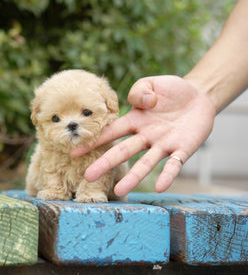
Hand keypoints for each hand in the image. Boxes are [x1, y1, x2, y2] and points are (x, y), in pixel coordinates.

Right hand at [70, 75, 215, 194]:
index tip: (74, 152)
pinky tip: (161, 186)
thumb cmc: (171, 90)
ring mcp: (163, 144)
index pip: (111, 132)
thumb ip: (139, 91)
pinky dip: (167, 174)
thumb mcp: (150, 83)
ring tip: (119, 191)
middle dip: (105, 163)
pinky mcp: (183, 149)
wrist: (199, 95)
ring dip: (133, 177)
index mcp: (135, 120)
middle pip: (123, 151)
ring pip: (145, 163)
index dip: (93, 141)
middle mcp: (146, 135)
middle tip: (88, 177)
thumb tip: (142, 104)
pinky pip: (174, 164)